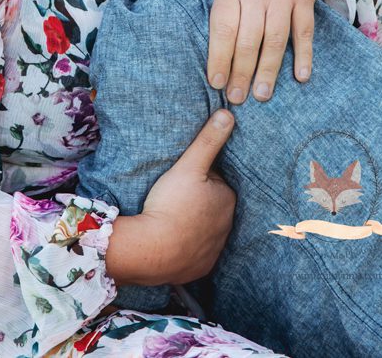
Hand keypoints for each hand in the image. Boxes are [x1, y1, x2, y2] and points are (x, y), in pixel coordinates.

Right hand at [104, 110, 235, 286]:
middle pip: (212, 205)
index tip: (182, 177)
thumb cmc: (171, 204)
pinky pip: (196, 251)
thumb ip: (208, 140)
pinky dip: (187, 245)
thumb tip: (229, 114)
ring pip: (205, 228)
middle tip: (173, 195)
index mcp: (228, 199)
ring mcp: (214, 249)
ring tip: (170, 215)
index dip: (199, 176)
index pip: (216, 181)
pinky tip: (171, 237)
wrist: (152, 251)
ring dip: (192, 222)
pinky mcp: (200, 267)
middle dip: (198, 199)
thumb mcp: (189, 165)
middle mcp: (227, 226)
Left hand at [150, 0, 332, 103]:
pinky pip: (304, 29)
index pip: (223, 27)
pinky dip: (305, 53)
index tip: (214, 81)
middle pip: (249, 38)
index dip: (219, 55)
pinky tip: (301, 77)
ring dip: (270, 68)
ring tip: (261, 95)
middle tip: (235, 97)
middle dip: (242, 70)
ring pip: (276, 38)